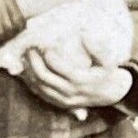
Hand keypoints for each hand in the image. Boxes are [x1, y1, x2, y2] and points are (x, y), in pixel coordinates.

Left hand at [17, 48, 131, 112]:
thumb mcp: (108, 61)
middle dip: (33, 60)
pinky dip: (31, 81)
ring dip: (29, 70)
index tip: (44, 43)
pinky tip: (28, 69)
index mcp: (80, 80)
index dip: (47, 53)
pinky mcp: (59, 103)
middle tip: (30, 47)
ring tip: (26, 56)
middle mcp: (70, 91)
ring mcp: (63, 99)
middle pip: (43, 76)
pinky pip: (40, 93)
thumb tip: (84, 34)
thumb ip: (97, 48)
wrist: (110, 95)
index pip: (56, 66)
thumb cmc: (106, 74)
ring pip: (38, 85)